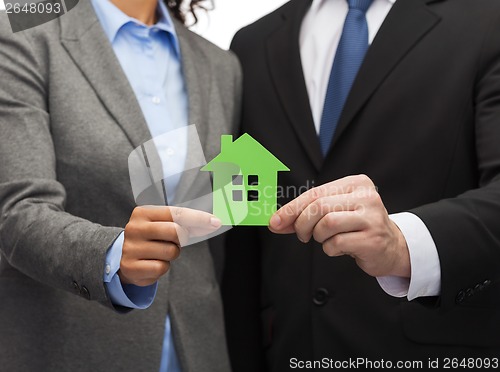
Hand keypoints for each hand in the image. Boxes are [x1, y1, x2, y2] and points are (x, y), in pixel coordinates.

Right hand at [120, 206, 220, 285]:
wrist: (127, 258)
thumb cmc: (153, 238)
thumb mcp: (164, 225)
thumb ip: (186, 223)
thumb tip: (213, 222)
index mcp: (143, 213)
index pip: (176, 213)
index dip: (198, 218)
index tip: (215, 222)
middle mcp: (134, 228)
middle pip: (175, 231)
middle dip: (183, 237)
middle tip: (178, 240)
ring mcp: (131, 248)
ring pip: (171, 251)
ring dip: (173, 253)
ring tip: (161, 252)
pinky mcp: (131, 267)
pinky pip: (161, 268)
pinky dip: (163, 267)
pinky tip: (153, 263)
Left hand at [269, 175, 409, 277]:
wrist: (392, 247)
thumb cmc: (357, 227)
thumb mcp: (335, 212)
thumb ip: (307, 213)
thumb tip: (276, 221)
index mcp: (356, 183)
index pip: (315, 192)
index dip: (291, 208)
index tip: (275, 221)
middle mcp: (366, 196)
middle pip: (319, 206)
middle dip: (302, 223)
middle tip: (302, 235)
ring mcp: (372, 217)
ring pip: (327, 224)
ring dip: (318, 236)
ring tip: (326, 239)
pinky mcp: (373, 239)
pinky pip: (336, 243)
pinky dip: (330, 249)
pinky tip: (340, 248)